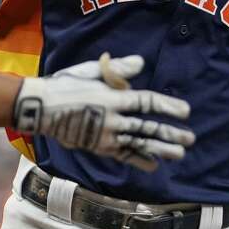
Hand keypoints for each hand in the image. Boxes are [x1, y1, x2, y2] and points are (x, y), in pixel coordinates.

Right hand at [13, 55, 193, 171]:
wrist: (39, 108)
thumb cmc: (64, 84)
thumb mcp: (89, 70)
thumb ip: (117, 69)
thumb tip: (141, 63)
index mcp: (112, 97)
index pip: (147, 103)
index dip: (168, 107)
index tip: (185, 112)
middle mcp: (112, 119)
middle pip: (148, 127)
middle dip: (171, 133)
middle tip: (190, 138)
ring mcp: (105, 135)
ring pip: (139, 143)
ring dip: (161, 149)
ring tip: (179, 153)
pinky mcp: (98, 147)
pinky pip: (122, 154)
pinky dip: (138, 160)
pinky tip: (153, 165)